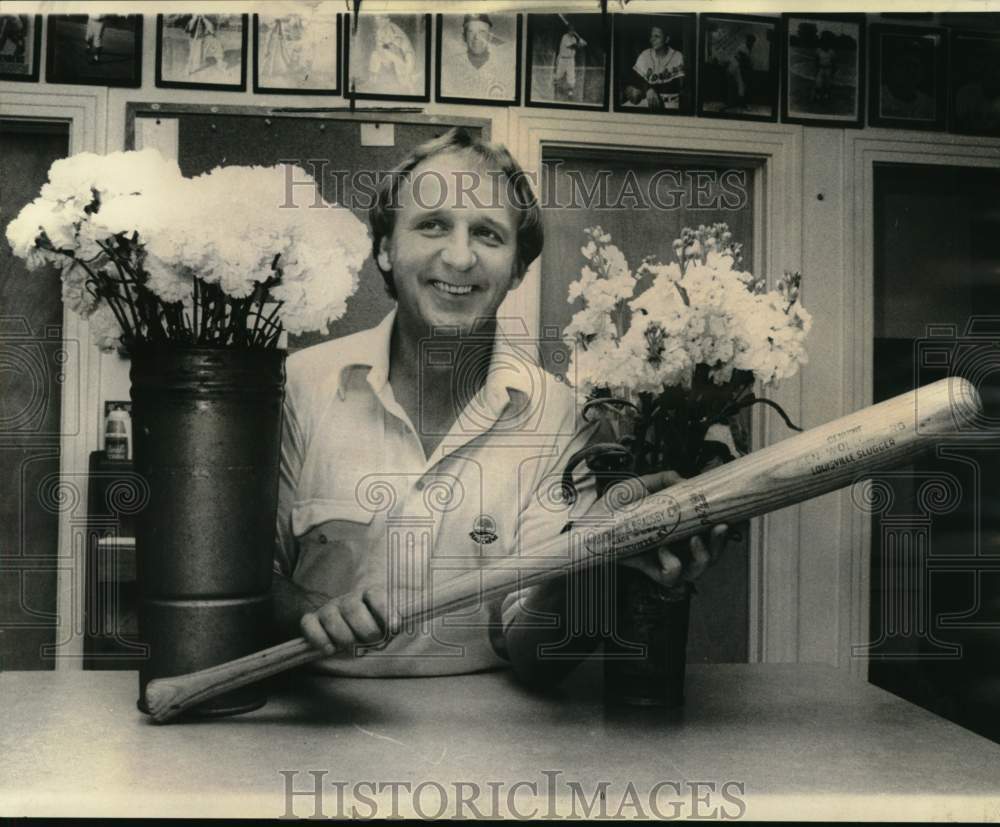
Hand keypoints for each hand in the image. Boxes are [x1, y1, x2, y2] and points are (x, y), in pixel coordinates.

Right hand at [300, 589, 399, 656]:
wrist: (353, 623)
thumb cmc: (375, 625)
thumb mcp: (390, 621)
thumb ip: (396, 622)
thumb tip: (402, 626)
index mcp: (369, 595)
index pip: (376, 595)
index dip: (385, 610)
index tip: (394, 627)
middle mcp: (348, 600)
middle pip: (353, 608)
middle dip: (366, 630)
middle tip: (374, 642)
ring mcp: (329, 609)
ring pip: (332, 618)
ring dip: (344, 637)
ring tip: (354, 649)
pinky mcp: (313, 620)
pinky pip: (308, 624)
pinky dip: (318, 638)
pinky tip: (330, 650)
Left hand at [588, 470, 728, 588]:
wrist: (589, 523)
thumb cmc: (615, 507)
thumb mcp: (640, 486)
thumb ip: (663, 479)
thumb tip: (685, 480)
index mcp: (680, 528)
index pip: (710, 533)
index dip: (726, 530)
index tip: (734, 518)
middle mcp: (678, 547)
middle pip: (711, 555)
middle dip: (721, 545)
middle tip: (720, 527)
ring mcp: (666, 561)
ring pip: (697, 570)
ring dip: (703, 557)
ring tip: (695, 540)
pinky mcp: (651, 571)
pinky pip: (671, 577)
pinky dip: (672, 566)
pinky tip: (665, 551)